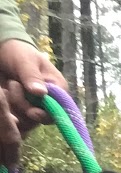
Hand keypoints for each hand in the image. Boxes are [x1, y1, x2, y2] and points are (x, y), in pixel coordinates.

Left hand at [0, 39, 66, 165]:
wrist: (3, 52)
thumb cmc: (18, 52)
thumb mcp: (25, 61)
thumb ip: (32, 76)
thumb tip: (41, 93)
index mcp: (59, 88)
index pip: (61, 108)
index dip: (48, 112)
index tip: (32, 112)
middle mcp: (51, 100)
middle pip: (45, 117)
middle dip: (27, 107)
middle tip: (13, 87)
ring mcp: (37, 106)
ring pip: (31, 119)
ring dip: (17, 105)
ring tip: (8, 87)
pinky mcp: (24, 109)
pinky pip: (20, 118)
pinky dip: (11, 111)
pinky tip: (5, 95)